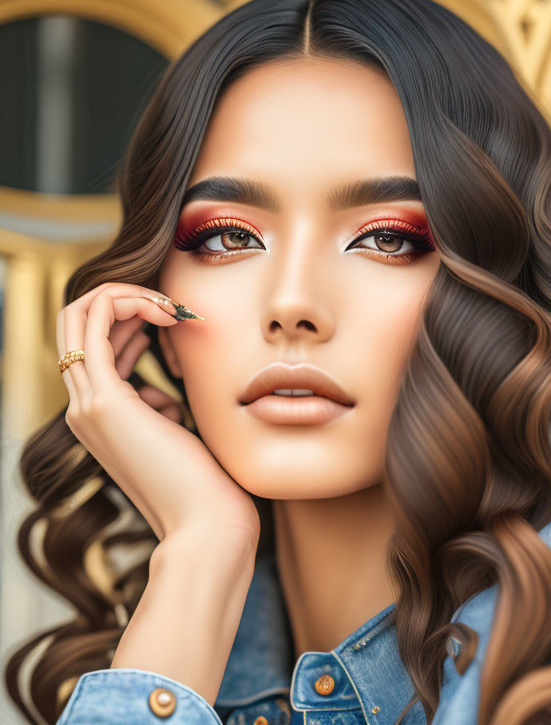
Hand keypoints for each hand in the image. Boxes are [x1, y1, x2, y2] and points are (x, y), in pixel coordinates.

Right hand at [57, 282, 259, 548]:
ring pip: (79, 315)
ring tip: (174, 308)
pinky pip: (96, 322)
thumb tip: (158, 392)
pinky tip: (169, 312)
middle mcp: (82, 408)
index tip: (176, 321)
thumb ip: (158, 408)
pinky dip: (129, 302)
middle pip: (77, 325)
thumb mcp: (175, 433)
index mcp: (98, 416)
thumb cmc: (203, 482)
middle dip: (122, 299)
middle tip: (171, 306)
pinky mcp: (105, 400)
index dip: (131, 321)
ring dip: (127, 295)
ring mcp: (87, 404)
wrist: (205, 523)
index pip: (95, 347)